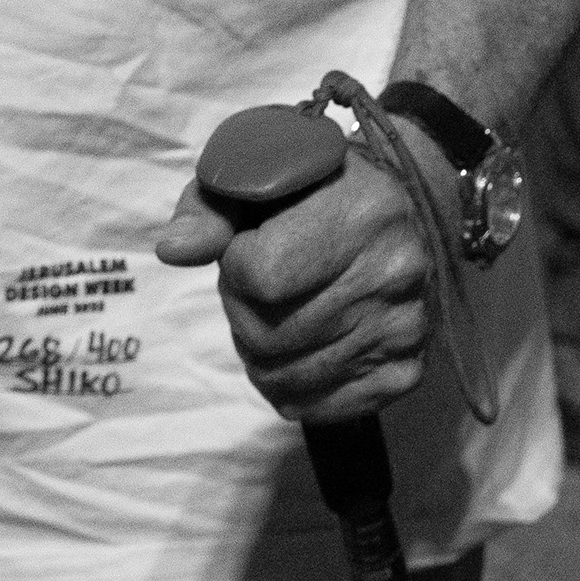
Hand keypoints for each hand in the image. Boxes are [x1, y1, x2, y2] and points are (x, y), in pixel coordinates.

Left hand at [155, 151, 433, 421]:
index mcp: (363, 209)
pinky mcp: (407, 370)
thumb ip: (208, 209)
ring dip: (260, 353)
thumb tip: (171, 251)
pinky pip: (319, 408)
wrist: (394, 209)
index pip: (261, 277)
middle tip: (255, 285)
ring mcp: (406, 327)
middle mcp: (395, 271)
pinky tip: (296, 347)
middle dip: (241, 311)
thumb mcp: (256, 173)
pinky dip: (291, 387)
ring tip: (273, 312)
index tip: (246, 245)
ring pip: (288, 377)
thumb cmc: (309, 188)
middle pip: (269, 335)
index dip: (234, 266)